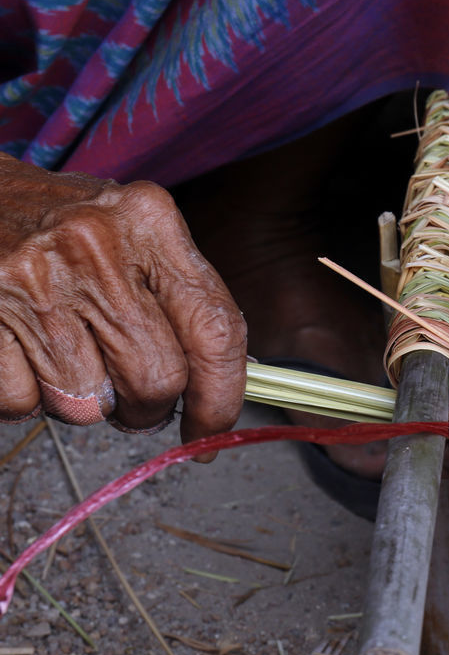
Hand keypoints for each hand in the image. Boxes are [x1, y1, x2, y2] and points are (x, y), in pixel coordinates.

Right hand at [0, 156, 245, 457]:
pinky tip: (23, 356)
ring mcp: (33, 278)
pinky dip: (26, 398)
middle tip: (130, 398)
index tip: (211, 432)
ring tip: (68, 362)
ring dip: (83, 404)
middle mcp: (97, 247)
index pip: (215, 330)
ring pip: (87, 403)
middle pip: (155, 379)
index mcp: (150, 224)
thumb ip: (177, 298)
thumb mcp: (130, 233)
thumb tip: (218, 389)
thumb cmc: (58, 222)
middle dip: (145, 408)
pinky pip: (22, 402)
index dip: (221, 397)